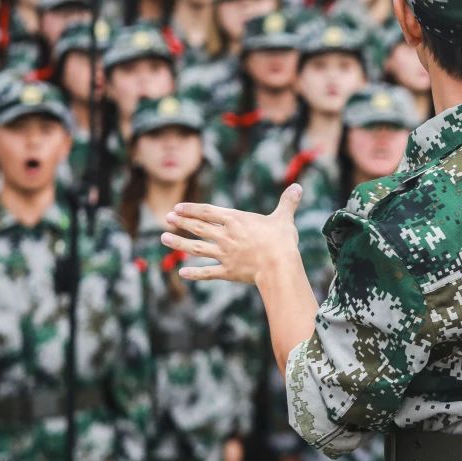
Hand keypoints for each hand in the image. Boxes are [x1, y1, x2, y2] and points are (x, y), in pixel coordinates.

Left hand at [164, 185, 302, 284]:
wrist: (278, 266)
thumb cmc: (281, 240)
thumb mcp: (284, 218)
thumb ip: (288, 202)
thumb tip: (298, 186)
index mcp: (236, 220)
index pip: (208, 212)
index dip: (192, 209)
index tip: (178, 207)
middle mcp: (226, 236)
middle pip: (198, 227)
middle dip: (181, 222)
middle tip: (166, 218)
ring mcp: (224, 254)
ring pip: (197, 248)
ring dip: (179, 243)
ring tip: (163, 238)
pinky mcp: (227, 271)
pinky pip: (207, 272)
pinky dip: (194, 273)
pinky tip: (181, 272)